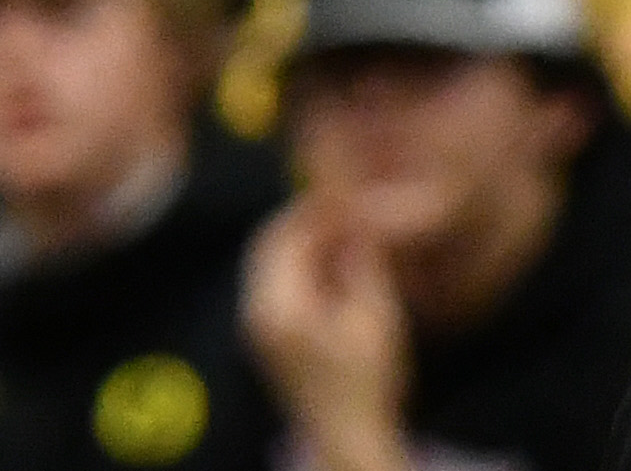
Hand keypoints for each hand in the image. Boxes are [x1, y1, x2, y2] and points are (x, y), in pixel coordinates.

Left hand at [244, 199, 411, 470]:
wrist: (348, 437)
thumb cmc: (366, 381)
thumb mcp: (374, 315)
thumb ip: (361, 262)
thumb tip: (357, 222)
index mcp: (277, 306)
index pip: (282, 236)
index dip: (313, 207)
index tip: (345, 193)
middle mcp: (257, 313)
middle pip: (269, 246)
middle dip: (306, 221)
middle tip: (345, 205)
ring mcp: (259, 327)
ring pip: (273, 263)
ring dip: (306, 242)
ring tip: (349, 231)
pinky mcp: (270, 338)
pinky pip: (280, 284)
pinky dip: (305, 265)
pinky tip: (340, 264)